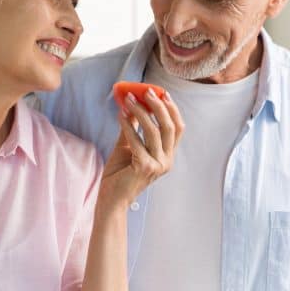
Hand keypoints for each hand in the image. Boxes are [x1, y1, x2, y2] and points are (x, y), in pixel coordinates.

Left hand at [99, 88, 183, 210]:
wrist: (111, 199)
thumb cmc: (119, 174)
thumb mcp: (128, 146)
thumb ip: (133, 128)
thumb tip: (133, 105)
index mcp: (167, 156)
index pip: (178, 128)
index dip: (172, 109)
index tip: (162, 92)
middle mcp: (166, 161)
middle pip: (169, 127)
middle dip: (158, 106)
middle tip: (146, 91)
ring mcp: (157, 165)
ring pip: (153, 131)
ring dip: (140, 112)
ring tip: (128, 100)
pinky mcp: (144, 167)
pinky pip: (137, 140)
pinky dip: (127, 125)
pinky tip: (119, 115)